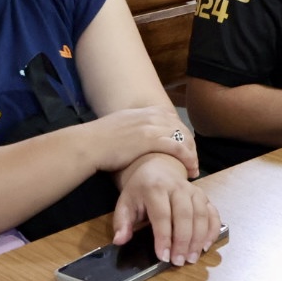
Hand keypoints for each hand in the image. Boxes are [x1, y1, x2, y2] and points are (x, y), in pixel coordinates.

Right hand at [79, 107, 198, 176]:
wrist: (87, 145)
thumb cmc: (97, 142)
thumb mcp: (117, 126)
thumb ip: (130, 129)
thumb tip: (133, 138)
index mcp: (142, 111)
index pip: (171, 118)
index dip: (181, 132)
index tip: (185, 145)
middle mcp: (149, 116)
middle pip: (180, 127)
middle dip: (190, 143)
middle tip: (193, 158)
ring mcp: (150, 126)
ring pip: (182, 137)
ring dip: (192, 153)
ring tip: (194, 167)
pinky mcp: (150, 139)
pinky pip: (177, 147)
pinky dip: (187, 158)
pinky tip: (190, 168)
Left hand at [112, 154, 221, 264]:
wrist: (158, 168)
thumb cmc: (140, 190)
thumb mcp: (125, 203)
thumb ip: (122, 222)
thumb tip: (120, 240)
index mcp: (155, 188)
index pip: (162, 215)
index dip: (163, 237)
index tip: (163, 256)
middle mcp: (178, 187)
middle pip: (185, 215)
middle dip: (183, 241)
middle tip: (179, 261)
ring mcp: (194, 190)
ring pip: (201, 215)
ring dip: (199, 238)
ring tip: (192, 258)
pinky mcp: (204, 196)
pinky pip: (213, 213)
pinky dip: (213, 230)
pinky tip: (206, 245)